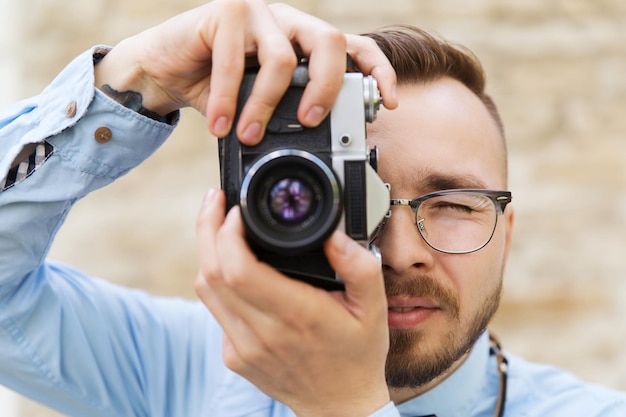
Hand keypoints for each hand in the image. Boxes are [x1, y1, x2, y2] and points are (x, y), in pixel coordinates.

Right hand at [94, 0, 396, 143]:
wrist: (164, 70)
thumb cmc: (215, 88)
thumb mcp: (259, 102)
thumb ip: (288, 111)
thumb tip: (319, 143)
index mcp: (302, 40)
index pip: (353, 46)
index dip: (378, 70)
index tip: (389, 103)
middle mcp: (286, 21)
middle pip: (330, 43)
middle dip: (327, 89)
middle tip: (311, 123)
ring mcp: (257, 11)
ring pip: (282, 60)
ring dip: (265, 108)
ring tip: (249, 135)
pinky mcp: (225, 13)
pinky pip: (236, 63)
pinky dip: (230, 101)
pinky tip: (222, 126)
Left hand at [194, 189, 390, 416]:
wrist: (339, 407)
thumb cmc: (357, 355)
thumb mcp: (374, 308)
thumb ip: (360, 266)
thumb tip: (333, 234)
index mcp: (297, 316)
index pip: (239, 269)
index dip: (228, 232)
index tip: (237, 208)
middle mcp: (262, 334)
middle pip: (211, 273)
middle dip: (207, 228)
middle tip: (216, 200)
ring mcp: (242, 348)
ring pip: (205, 290)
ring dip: (207, 251)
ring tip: (218, 224)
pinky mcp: (233, 356)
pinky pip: (214, 309)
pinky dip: (218, 280)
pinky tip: (232, 264)